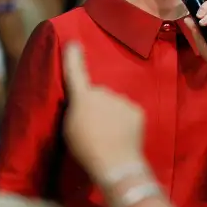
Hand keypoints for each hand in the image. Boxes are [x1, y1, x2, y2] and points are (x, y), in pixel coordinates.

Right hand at [62, 43, 144, 177]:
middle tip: (94, 128)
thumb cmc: (85, 148)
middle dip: (97, 105)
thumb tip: (85, 102)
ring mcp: (122, 100)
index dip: (73, 57)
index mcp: (83, 96)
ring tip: (109, 136)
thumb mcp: (69, 128)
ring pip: (115, 103)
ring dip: (112, 114)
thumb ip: (76, 109)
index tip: (74, 43)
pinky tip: (123, 136)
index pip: (75, 72)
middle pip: (99, 94)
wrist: (115, 163)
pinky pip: (128, 112)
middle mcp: (104, 92)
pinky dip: (125, 121)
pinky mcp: (137, 110)